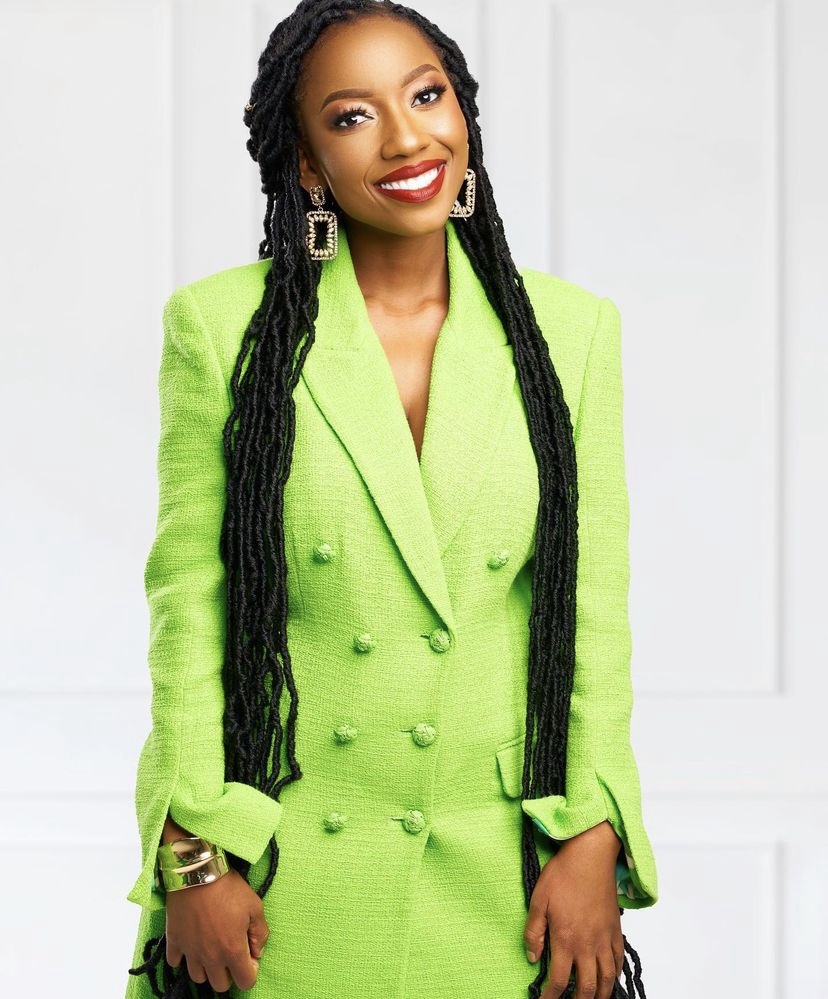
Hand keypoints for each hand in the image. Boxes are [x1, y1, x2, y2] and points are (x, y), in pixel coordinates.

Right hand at [165, 867, 269, 992]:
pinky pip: (175, 962)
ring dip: (207, 968)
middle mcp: (210, 957)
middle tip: (230, 951)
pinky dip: (183, 957)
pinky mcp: (174, 941)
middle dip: (229, 972)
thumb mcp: (255, 906)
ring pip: (198, 978)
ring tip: (211, 949)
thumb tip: (257, 952)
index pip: (245, 982)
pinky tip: (192, 943)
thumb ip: (260, 933)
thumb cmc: (229, 888)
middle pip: (220, 985)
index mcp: (232, 950)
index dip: (251, 971)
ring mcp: (190, 951)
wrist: (198, 872)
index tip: (249, 955)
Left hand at [524, 821, 623, 998]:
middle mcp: (587, 944)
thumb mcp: (538, 900)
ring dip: (599, 994)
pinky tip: (610, 979)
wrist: (591, 856)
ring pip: (606, 978)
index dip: (551, 996)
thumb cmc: (563, 874)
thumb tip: (532, 956)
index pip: (559, 980)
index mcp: (566, 938)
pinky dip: (615, 975)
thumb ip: (533, 931)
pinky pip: (619, 960)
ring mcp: (604, 938)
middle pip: (586, 986)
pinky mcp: (615, 930)